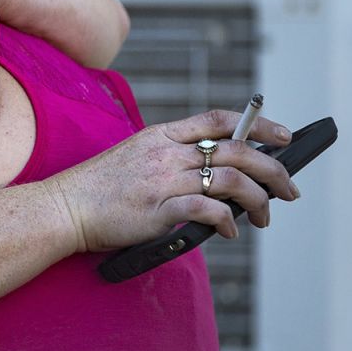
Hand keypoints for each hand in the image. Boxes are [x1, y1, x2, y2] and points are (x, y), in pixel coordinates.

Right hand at [53, 110, 298, 252]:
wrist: (64, 207)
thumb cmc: (98, 189)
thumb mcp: (135, 157)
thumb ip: (171, 159)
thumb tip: (216, 175)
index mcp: (160, 136)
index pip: (219, 120)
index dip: (257, 124)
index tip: (282, 136)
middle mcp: (165, 153)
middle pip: (236, 150)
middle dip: (273, 169)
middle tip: (288, 188)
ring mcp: (162, 180)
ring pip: (230, 180)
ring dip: (258, 200)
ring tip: (264, 216)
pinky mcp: (158, 209)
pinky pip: (208, 210)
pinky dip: (227, 221)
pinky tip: (229, 230)